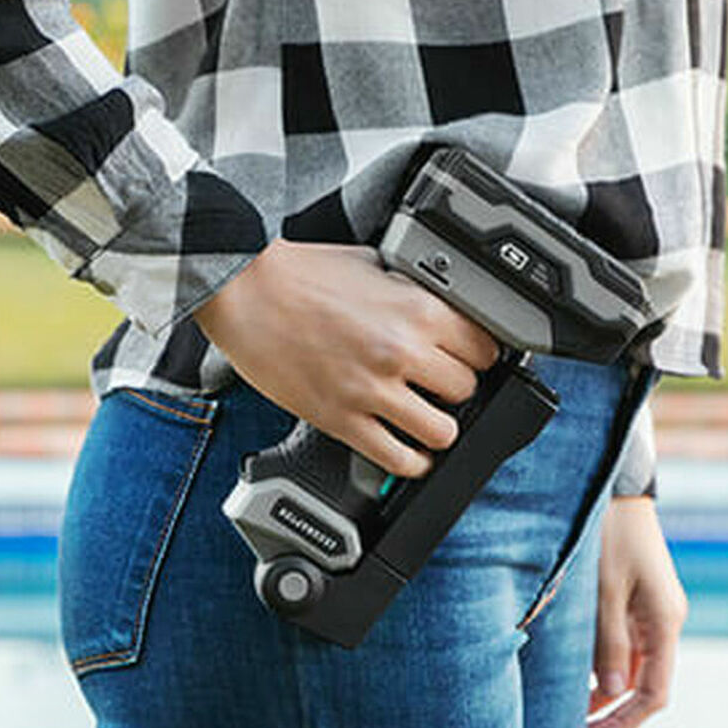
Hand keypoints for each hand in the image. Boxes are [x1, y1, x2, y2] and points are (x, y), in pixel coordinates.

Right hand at [191, 237, 500, 478]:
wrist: (243, 291)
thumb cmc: (297, 274)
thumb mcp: (371, 265)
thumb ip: (408, 291)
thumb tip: (434, 307)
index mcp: (417, 308)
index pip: (484, 348)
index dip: (477, 355)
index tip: (467, 360)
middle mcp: (402, 351)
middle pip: (467, 390)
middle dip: (456, 390)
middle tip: (439, 388)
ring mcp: (372, 390)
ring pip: (442, 432)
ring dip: (437, 429)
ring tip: (425, 421)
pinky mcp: (342, 419)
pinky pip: (398, 458)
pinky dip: (410, 461)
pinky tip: (408, 453)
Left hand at [585, 495, 688, 727]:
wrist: (616, 490)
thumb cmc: (610, 536)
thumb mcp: (603, 590)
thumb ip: (608, 642)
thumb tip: (610, 693)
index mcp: (665, 623)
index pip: (652, 695)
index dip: (623, 722)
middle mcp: (663, 623)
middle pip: (640, 686)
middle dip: (607, 711)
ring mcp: (650, 613)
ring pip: (627, 667)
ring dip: (599, 687)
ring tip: (560, 704)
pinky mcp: (634, 602)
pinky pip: (620, 644)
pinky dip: (597, 661)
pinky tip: (568, 670)